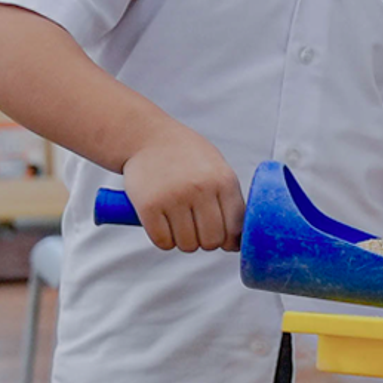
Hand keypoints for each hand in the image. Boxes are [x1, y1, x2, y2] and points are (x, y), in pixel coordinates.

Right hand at [118, 126, 242, 251]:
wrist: (146, 137)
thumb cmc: (186, 156)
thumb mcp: (216, 168)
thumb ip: (229, 200)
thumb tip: (235, 244)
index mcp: (223, 180)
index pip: (235, 227)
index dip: (229, 239)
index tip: (221, 236)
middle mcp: (201, 189)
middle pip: (212, 241)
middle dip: (206, 241)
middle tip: (197, 229)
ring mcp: (174, 198)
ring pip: (187, 245)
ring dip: (184, 241)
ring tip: (179, 223)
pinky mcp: (149, 206)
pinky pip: (163, 242)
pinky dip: (164, 240)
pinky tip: (163, 224)